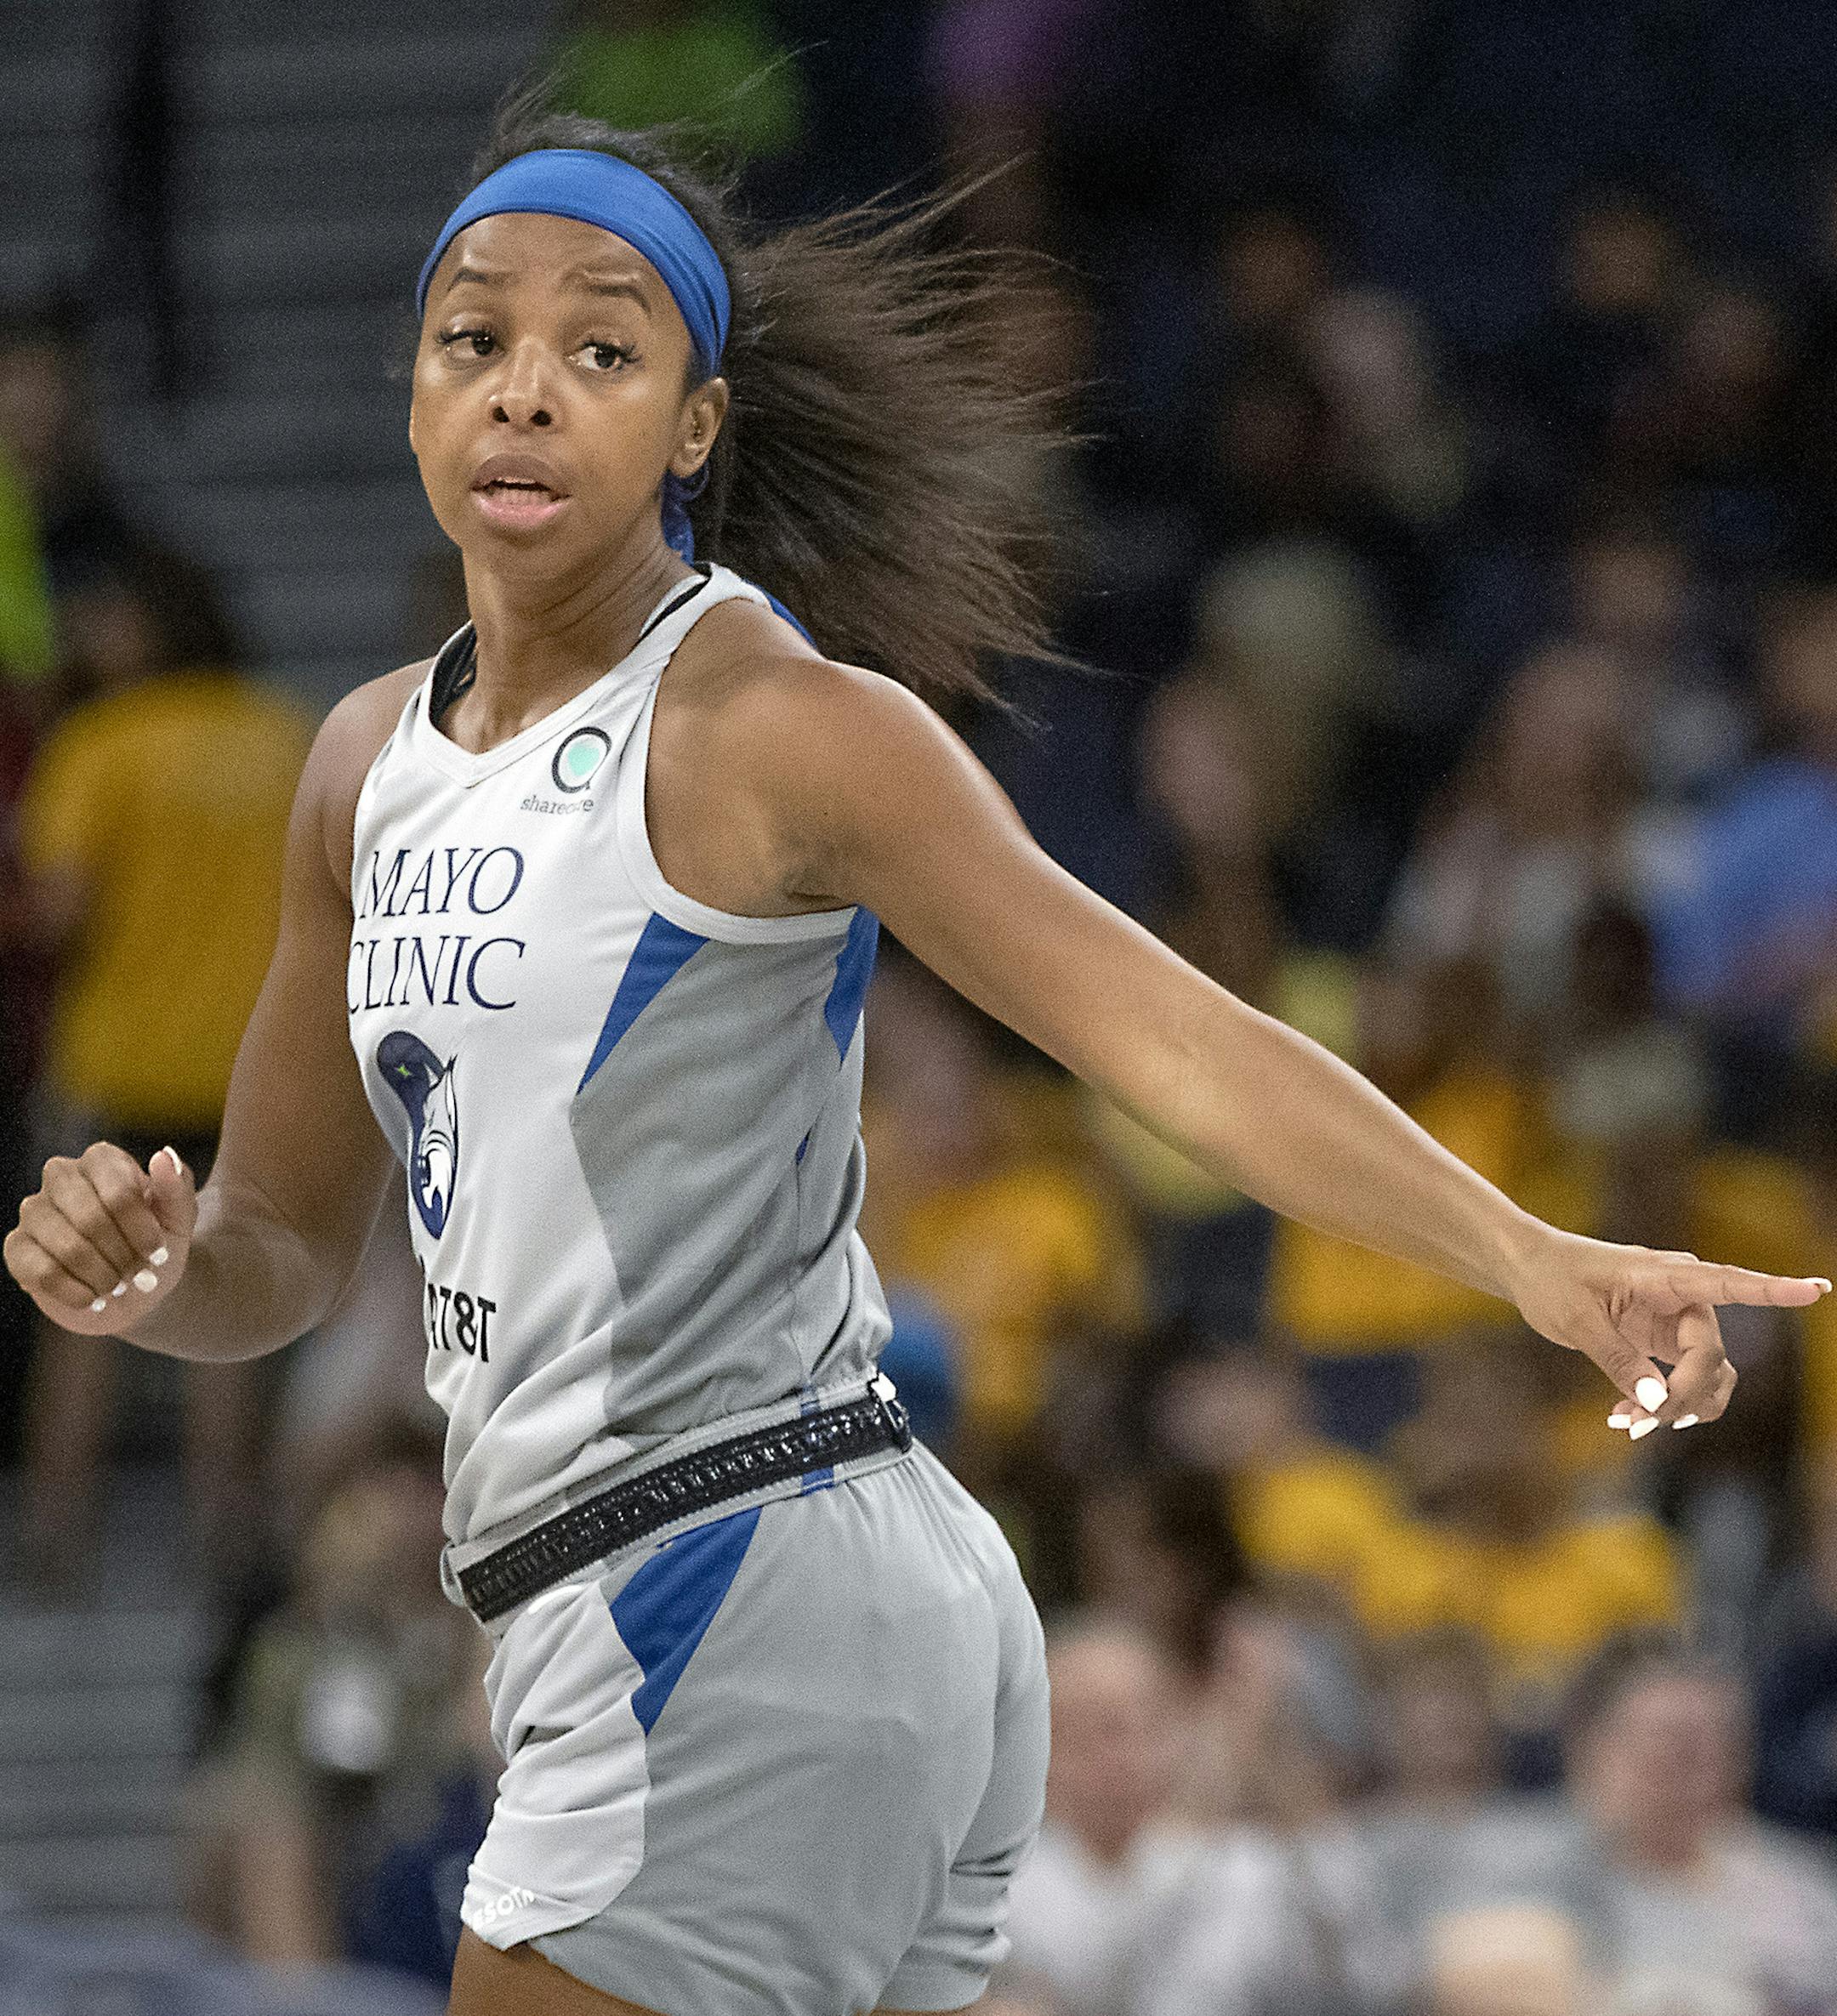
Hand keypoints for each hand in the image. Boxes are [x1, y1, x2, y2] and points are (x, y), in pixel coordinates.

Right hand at [3, 1143, 198, 1334]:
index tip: (158, 1253)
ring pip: (67, 1248)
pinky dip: (78, 1293)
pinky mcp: (17, 1247)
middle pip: (91, 1219)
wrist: (135, 1294)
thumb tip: (163, 1156)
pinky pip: (42, 1272)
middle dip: (122, 1256)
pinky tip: (93, 1297)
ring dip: (103, 1276)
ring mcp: (34, 1210)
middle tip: (138, 1273)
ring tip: (117, 1284)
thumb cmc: (156, 1249)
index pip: (120, 1193)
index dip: (142, 1231)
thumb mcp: (179, 1221)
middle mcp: (61, 1176)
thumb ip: (177, 1188)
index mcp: (103, 1160)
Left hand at [1508, 1225, 1829, 1435]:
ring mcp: (1676, 1323)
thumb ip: (1616, 1358)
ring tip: (1627, 1424)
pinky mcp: (1663, 1342)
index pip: (1728, 1283)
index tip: (1815, 1290)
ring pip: (1707, 1376)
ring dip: (1679, 1407)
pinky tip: (1626, 1416)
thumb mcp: (1575, 1318)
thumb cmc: (1550, 1278)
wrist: (1528, 1269)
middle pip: (1708, 1357)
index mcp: (1664, 1277)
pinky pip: (1684, 1382)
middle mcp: (1682, 1299)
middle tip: (1636, 1424)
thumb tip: (1655, 1400)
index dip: (1772, 1289)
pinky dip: (1664, 1404)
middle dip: (1681, 1397)